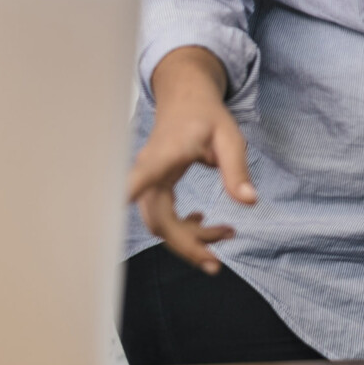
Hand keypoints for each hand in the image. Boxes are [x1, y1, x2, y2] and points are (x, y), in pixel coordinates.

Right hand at [126, 46, 257, 274]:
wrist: (187, 101)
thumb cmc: (206, 116)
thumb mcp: (229, 138)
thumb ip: (236, 169)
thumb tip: (249, 202)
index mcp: (165, 156)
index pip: (142, 179)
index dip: (127, 195)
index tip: (114, 211)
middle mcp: (149, 172)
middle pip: (159, 220)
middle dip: (186, 246)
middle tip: (215, 263)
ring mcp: (148, 181)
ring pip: (161, 224)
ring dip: (190, 239)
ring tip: (227, 232)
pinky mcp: (153, 187)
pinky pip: (163, 217)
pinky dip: (184, 228)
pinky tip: (203, 222)